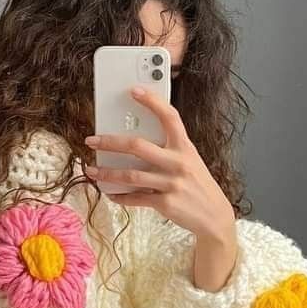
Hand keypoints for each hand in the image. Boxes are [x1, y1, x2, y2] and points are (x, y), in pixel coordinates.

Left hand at [84, 87, 236, 290]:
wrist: (215, 216)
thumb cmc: (197, 184)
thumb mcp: (190, 160)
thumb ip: (169, 149)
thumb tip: (135, 141)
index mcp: (185, 147)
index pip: (170, 117)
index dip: (152, 102)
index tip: (133, 91)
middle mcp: (179, 163)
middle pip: (138, 147)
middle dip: (110, 142)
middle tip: (92, 140)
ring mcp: (172, 184)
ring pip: (131, 176)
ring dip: (107, 173)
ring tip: (91, 170)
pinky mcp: (166, 204)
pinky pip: (136, 199)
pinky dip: (119, 196)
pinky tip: (110, 193)